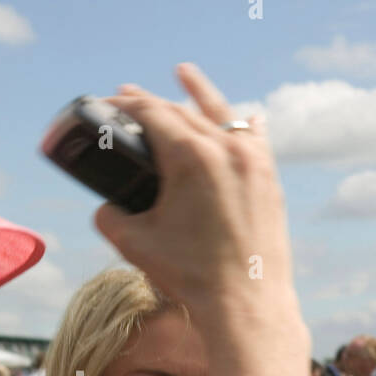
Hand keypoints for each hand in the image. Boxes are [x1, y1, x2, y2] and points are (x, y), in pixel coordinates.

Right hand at [92, 65, 300, 347]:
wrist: (247, 302)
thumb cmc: (191, 276)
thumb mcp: (134, 245)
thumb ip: (109, 218)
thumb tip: (106, 208)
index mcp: (190, 158)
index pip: (152, 114)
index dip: (127, 104)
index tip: (110, 100)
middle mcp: (225, 149)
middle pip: (183, 110)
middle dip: (153, 100)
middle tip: (129, 95)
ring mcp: (252, 161)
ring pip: (221, 116)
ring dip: (199, 93)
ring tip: (183, 73)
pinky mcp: (268, 180)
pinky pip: (256, 139)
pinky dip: (245, 125)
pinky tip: (246, 115)